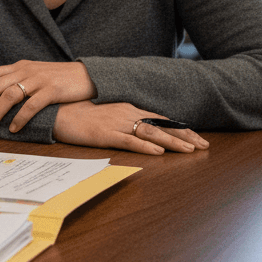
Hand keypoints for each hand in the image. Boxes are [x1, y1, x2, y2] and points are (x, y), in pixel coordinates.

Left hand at [0, 60, 97, 132]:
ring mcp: (38, 80)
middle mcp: (25, 71)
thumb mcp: (35, 74)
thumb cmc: (59, 78)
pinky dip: (20, 117)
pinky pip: (32, 105)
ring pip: (10, 95)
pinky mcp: (52, 90)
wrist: (88, 75)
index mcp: (19, 66)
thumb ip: (18, 80)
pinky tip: (14, 128)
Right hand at [53, 101, 209, 154]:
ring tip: (190, 150)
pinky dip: (145, 147)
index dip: (180, 128)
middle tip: (204, 145)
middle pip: (161, 126)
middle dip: (184, 136)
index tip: (197, 137)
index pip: (159, 119)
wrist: (57, 111)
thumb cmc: (79, 112)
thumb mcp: (106, 114)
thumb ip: (123, 118)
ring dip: (172, 142)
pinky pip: (129, 141)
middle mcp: (126, 114)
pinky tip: (159, 153)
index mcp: (127, 109)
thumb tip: (139, 128)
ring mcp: (116, 124)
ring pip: (150, 134)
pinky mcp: (105, 135)